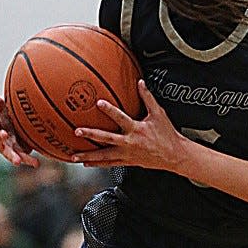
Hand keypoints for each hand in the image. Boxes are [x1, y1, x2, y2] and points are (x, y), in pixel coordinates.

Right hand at [0, 83, 39, 167]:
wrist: (19, 125)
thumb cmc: (7, 114)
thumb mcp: (1, 105)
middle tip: (3, 133)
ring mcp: (9, 147)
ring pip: (8, 153)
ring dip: (12, 157)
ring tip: (17, 161)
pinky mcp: (19, 152)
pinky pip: (24, 158)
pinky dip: (29, 161)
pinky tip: (36, 163)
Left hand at [72, 80, 195, 173]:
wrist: (174, 155)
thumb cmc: (167, 135)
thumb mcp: (159, 114)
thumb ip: (148, 98)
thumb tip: (140, 83)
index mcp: (137, 129)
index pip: (121, 117)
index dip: (110, 110)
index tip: (98, 103)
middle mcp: (129, 143)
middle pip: (107, 139)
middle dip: (91, 135)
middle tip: (77, 132)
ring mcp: (127, 154)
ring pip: (104, 156)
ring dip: (88, 156)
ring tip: (74, 156)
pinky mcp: (128, 162)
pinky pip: (109, 164)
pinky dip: (97, 163)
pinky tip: (86, 163)